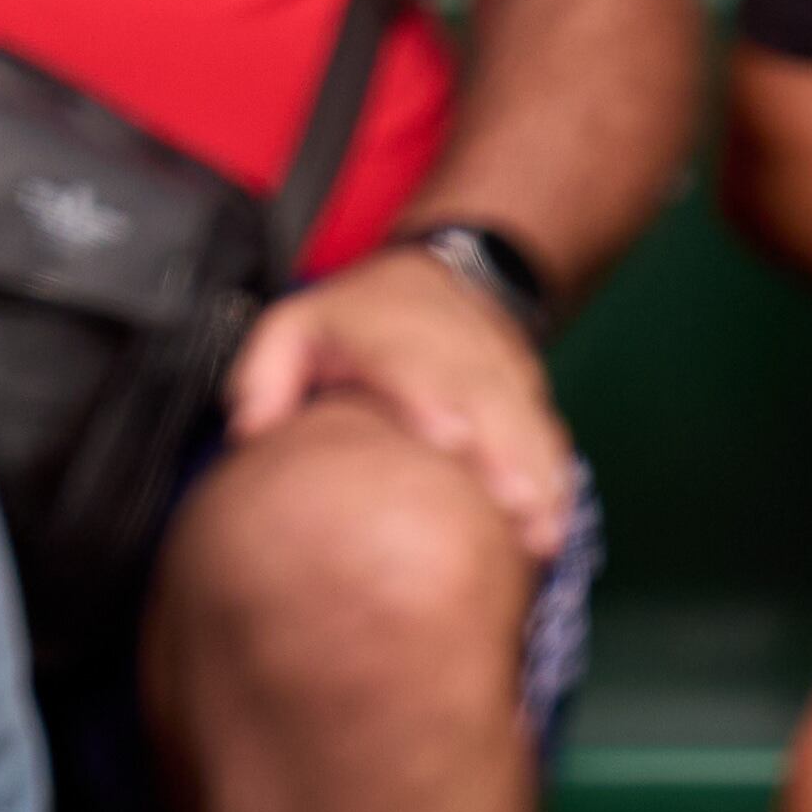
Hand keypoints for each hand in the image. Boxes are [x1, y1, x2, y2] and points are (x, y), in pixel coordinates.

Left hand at [224, 245, 575, 562]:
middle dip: (506, 452)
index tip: (450, 435)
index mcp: (385, 328)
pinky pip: (548, 434)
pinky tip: (558, 526)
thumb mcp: (292, 327)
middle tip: (515, 507)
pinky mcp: (528, 392)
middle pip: (486, 396)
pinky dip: (557, 480)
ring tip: (544, 535)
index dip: (432, 393)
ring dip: (541, 476)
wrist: (438, 277)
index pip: (411, 357)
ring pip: (527, 419)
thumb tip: (253, 435)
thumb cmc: (355, 322)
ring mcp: (498, 368)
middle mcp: (452, 345)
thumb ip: (264, 378)